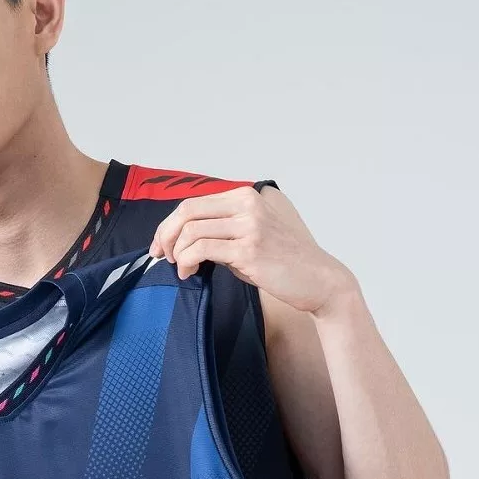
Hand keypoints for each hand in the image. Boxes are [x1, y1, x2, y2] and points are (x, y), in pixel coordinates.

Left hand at [149, 185, 357, 315]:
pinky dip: (187, 262)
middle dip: (166, 235)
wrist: (318, 280)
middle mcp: (247, 205)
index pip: (192, 203)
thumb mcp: (248, 236)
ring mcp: (249, 226)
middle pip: (187, 212)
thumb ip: (219, 230)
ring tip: (182, 269)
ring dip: (178, 253)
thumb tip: (180, 239)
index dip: (168, 224)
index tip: (160, 244)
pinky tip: (189, 273)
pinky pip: (202, 249)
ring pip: (191, 231)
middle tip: (161, 256)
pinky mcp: (249, 249)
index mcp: (245, 197)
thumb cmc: (281, 262)